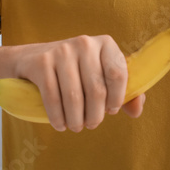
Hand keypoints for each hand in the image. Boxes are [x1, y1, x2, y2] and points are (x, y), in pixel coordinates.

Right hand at [12, 35, 144, 132]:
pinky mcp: (42, 62)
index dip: (117, 98)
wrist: (32, 58)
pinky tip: (60, 124)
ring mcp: (62, 50)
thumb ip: (125, 93)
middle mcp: (85, 43)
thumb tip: (136, 111)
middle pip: (96, 89)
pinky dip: (57, 117)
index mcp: (106, 44)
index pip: (118, 74)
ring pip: (74, 96)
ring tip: (76, 126)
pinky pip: (52, 97)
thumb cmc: (76, 72)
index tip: (111, 111)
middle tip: (91, 125)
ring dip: (76, 119)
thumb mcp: (101, 76)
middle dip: (95, 115)